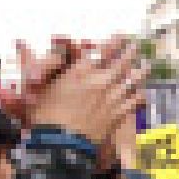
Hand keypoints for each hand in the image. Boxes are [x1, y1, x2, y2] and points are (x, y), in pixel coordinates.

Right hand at [29, 43, 144, 141]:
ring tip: (146, 65)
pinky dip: (138, 96)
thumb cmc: (45, 117)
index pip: (100, 52)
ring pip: (130, 80)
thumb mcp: (42, 90)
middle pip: (119, 62)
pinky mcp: (116, 115)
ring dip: (139, 71)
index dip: (112, 42)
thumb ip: (46, 73)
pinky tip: (141, 93)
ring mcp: (110, 98)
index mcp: (79, 72)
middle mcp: (98, 81)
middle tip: (136, 45)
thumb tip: (32, 55)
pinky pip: (132, 102)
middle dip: (129, 52)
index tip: (121, 35)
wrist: (60, 144)